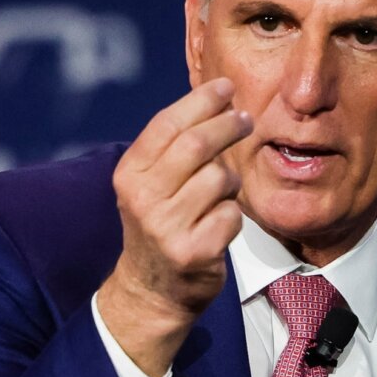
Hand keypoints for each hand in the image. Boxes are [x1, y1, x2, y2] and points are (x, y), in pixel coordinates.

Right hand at [97, 77, 251, 375]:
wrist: (151, 289)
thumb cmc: (159, 223)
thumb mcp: (150, 183)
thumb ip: (172, 147)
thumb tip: (216, 98)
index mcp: (130, 173)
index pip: (167, 125)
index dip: (201, 102)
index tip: (226, 88)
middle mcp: (143, 198)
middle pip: (197, 145)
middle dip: (228, 126)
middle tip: (246, 120)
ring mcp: (167, 227)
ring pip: (220, 179)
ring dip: (231, 180)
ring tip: (223, 191)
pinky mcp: (193, 252)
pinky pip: (231, 215)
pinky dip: (233, 215)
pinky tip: (220, 223)